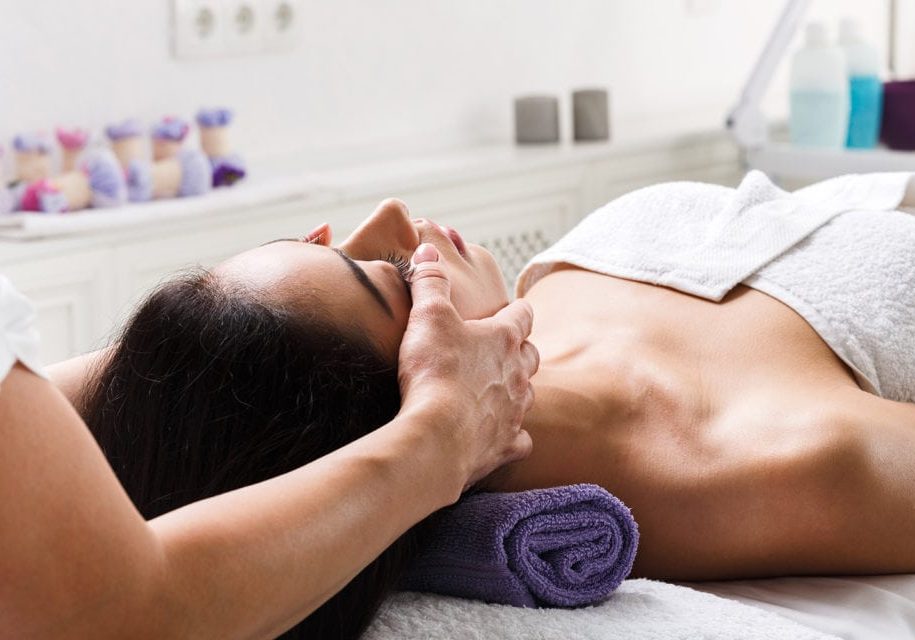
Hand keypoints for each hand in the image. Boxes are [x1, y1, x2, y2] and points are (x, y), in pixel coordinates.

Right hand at [396, 243, 537, 496]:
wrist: (437, 434)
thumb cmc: (434, 370)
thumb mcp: (427, 314)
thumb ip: (429, 280)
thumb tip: (427, 249)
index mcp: (503, 338)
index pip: (522, 315)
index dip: (517, 311)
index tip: (512, 310)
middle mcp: (518, 374)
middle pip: (530, 355)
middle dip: (519, 350)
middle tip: (502, 350)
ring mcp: (515, 411)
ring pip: (527, 396)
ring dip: (515, 390)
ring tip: (497, 390)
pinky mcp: (505, 445)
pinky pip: (520, 440)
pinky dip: (511, 436)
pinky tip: (498, 435)